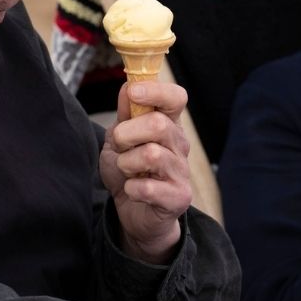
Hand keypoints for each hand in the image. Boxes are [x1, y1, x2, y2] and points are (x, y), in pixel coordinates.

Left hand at [100, 81, 191, 262]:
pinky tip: (133, 191)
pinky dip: (131, 189)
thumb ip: (124, 115)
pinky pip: (147, 188)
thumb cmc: (129, 172)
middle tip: (120, 147)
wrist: (135, 213)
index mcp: (168, 125)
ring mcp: (181, 172)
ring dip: (127, 163)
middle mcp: (179, 145)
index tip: (133, 93)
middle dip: (127, 134)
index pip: (176, 98)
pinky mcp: (178, 198)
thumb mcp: (119, 139)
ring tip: (127, 171)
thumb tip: (128, 86)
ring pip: (151, 155)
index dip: (155, 91)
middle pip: (158, 124)